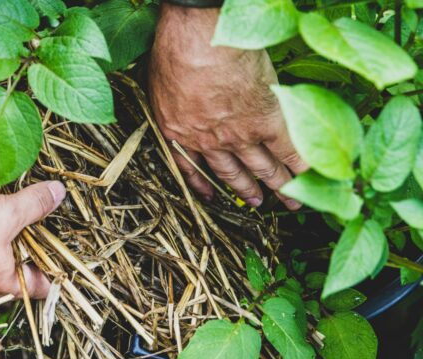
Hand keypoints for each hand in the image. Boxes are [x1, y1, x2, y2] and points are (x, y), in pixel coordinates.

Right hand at [0, 181, 65, 298]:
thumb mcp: (6, 214)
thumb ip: (35, 205)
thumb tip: (58, 194)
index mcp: (4, 282)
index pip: (42, 286)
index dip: (57, 269)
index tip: (67, 247)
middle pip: (21, 261)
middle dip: (33, 237)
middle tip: (47, 213)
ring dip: (8, 224)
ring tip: (22, 200)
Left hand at [148, 4, 306, 209]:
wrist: (200, 43)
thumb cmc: (173, 54)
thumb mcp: (157, 85)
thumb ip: (171, 102)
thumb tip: (178, 100)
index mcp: (180, 133)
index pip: (193, 167)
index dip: (204, 184)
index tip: (213, 195)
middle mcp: (211, 142)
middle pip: (232, 172)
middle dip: (247, 189)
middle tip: (260, 203)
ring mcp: (241, 135)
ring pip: (263, 167)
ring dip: (278, 185)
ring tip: (290, 199)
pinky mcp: (268, 121)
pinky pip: (289, 150)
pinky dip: (302, 166)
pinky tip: (313, 177)